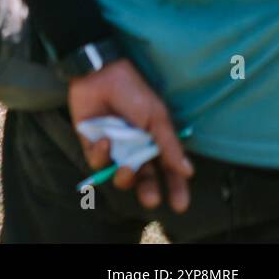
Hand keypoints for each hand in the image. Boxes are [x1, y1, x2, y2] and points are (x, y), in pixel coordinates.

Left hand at [69, 59, 193, 212]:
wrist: (101, 74)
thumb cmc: (133, 92)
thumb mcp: (157, 118)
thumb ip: (169, 145)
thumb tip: (187, 171)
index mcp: (154, 143)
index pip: (168, 171)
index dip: (175, 188)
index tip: (180, 205)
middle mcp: (134, 149)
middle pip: (143, 179)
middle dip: (148, 192)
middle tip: (151, 199)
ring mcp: (113, 148)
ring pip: (119, 176)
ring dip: (124, 178)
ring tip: (127, 169)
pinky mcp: (91, 144)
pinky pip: (97, 161)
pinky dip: (102, 155)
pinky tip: (106, 141)